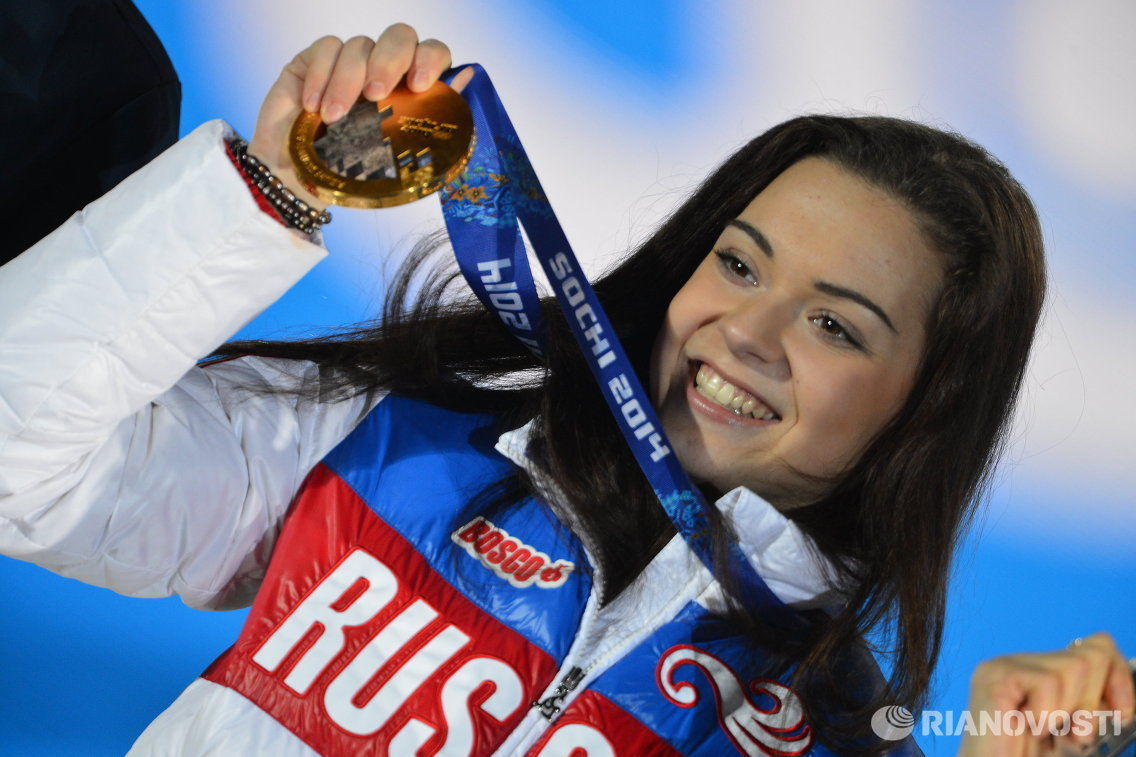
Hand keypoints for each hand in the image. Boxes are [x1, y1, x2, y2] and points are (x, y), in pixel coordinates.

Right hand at [247, 23, 473, 211]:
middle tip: (375, 95)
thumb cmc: (352, 172)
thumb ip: (432, 115)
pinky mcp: (314, 59)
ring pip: (359, 45)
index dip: (430, 59)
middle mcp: (384, 67)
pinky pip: (325, 48)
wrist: (298, 182)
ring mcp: (350, 60)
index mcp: (411, 87)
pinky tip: (313, 107)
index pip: (432, 52)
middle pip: (400, 36)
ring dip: (347, 82)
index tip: (420, 85)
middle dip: (390, 61)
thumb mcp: (397, 153)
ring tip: (333, 119)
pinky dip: (321, 76)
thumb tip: (469, 76)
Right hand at [958, 632, 1133, 755]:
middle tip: (1071, 731)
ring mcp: (1004, 666)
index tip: (1120, 714)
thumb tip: (1118, 694)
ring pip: (1073, 666)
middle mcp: (1020, 662)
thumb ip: (1090, 703)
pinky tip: (1028, 725)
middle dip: (1092, 701)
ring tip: (1047, 730)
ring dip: (1069, 710)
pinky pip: (1047, 682)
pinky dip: (1046, 713)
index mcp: (1039, 671)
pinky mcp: (995, 677)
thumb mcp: (1072, 728)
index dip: (1118, 679)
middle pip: (1089, 655)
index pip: (1096, 646)